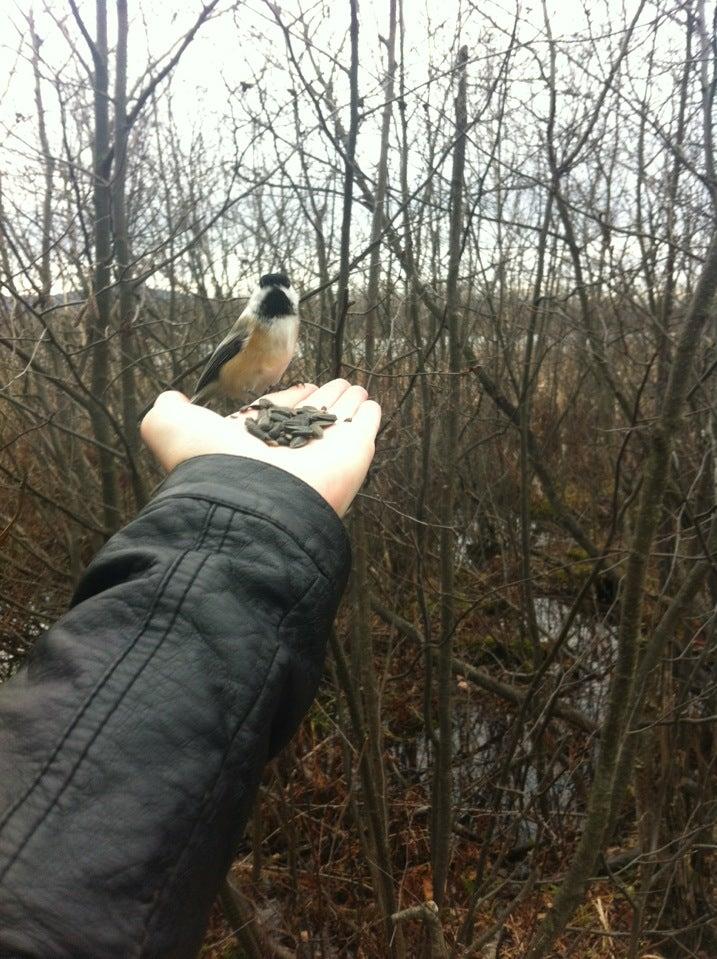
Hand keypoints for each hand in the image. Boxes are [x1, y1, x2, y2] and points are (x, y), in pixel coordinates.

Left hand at [140, 379, 380, 517]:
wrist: (252, 501)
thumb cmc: (211, 465)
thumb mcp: (172, 429)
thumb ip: (168, 412)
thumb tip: (170, 398)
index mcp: (251, 447)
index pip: (275, 416)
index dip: (288, 400)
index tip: (301, 388)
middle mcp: (287, 453)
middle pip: (309, 419)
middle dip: (321, 400)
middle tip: (335, 385)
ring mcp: (321, 455)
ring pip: (336, 422)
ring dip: (346, 403)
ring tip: (354, 387)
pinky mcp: (351, 455)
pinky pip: (363, 429)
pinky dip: (369, 416)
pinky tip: (371, 404)